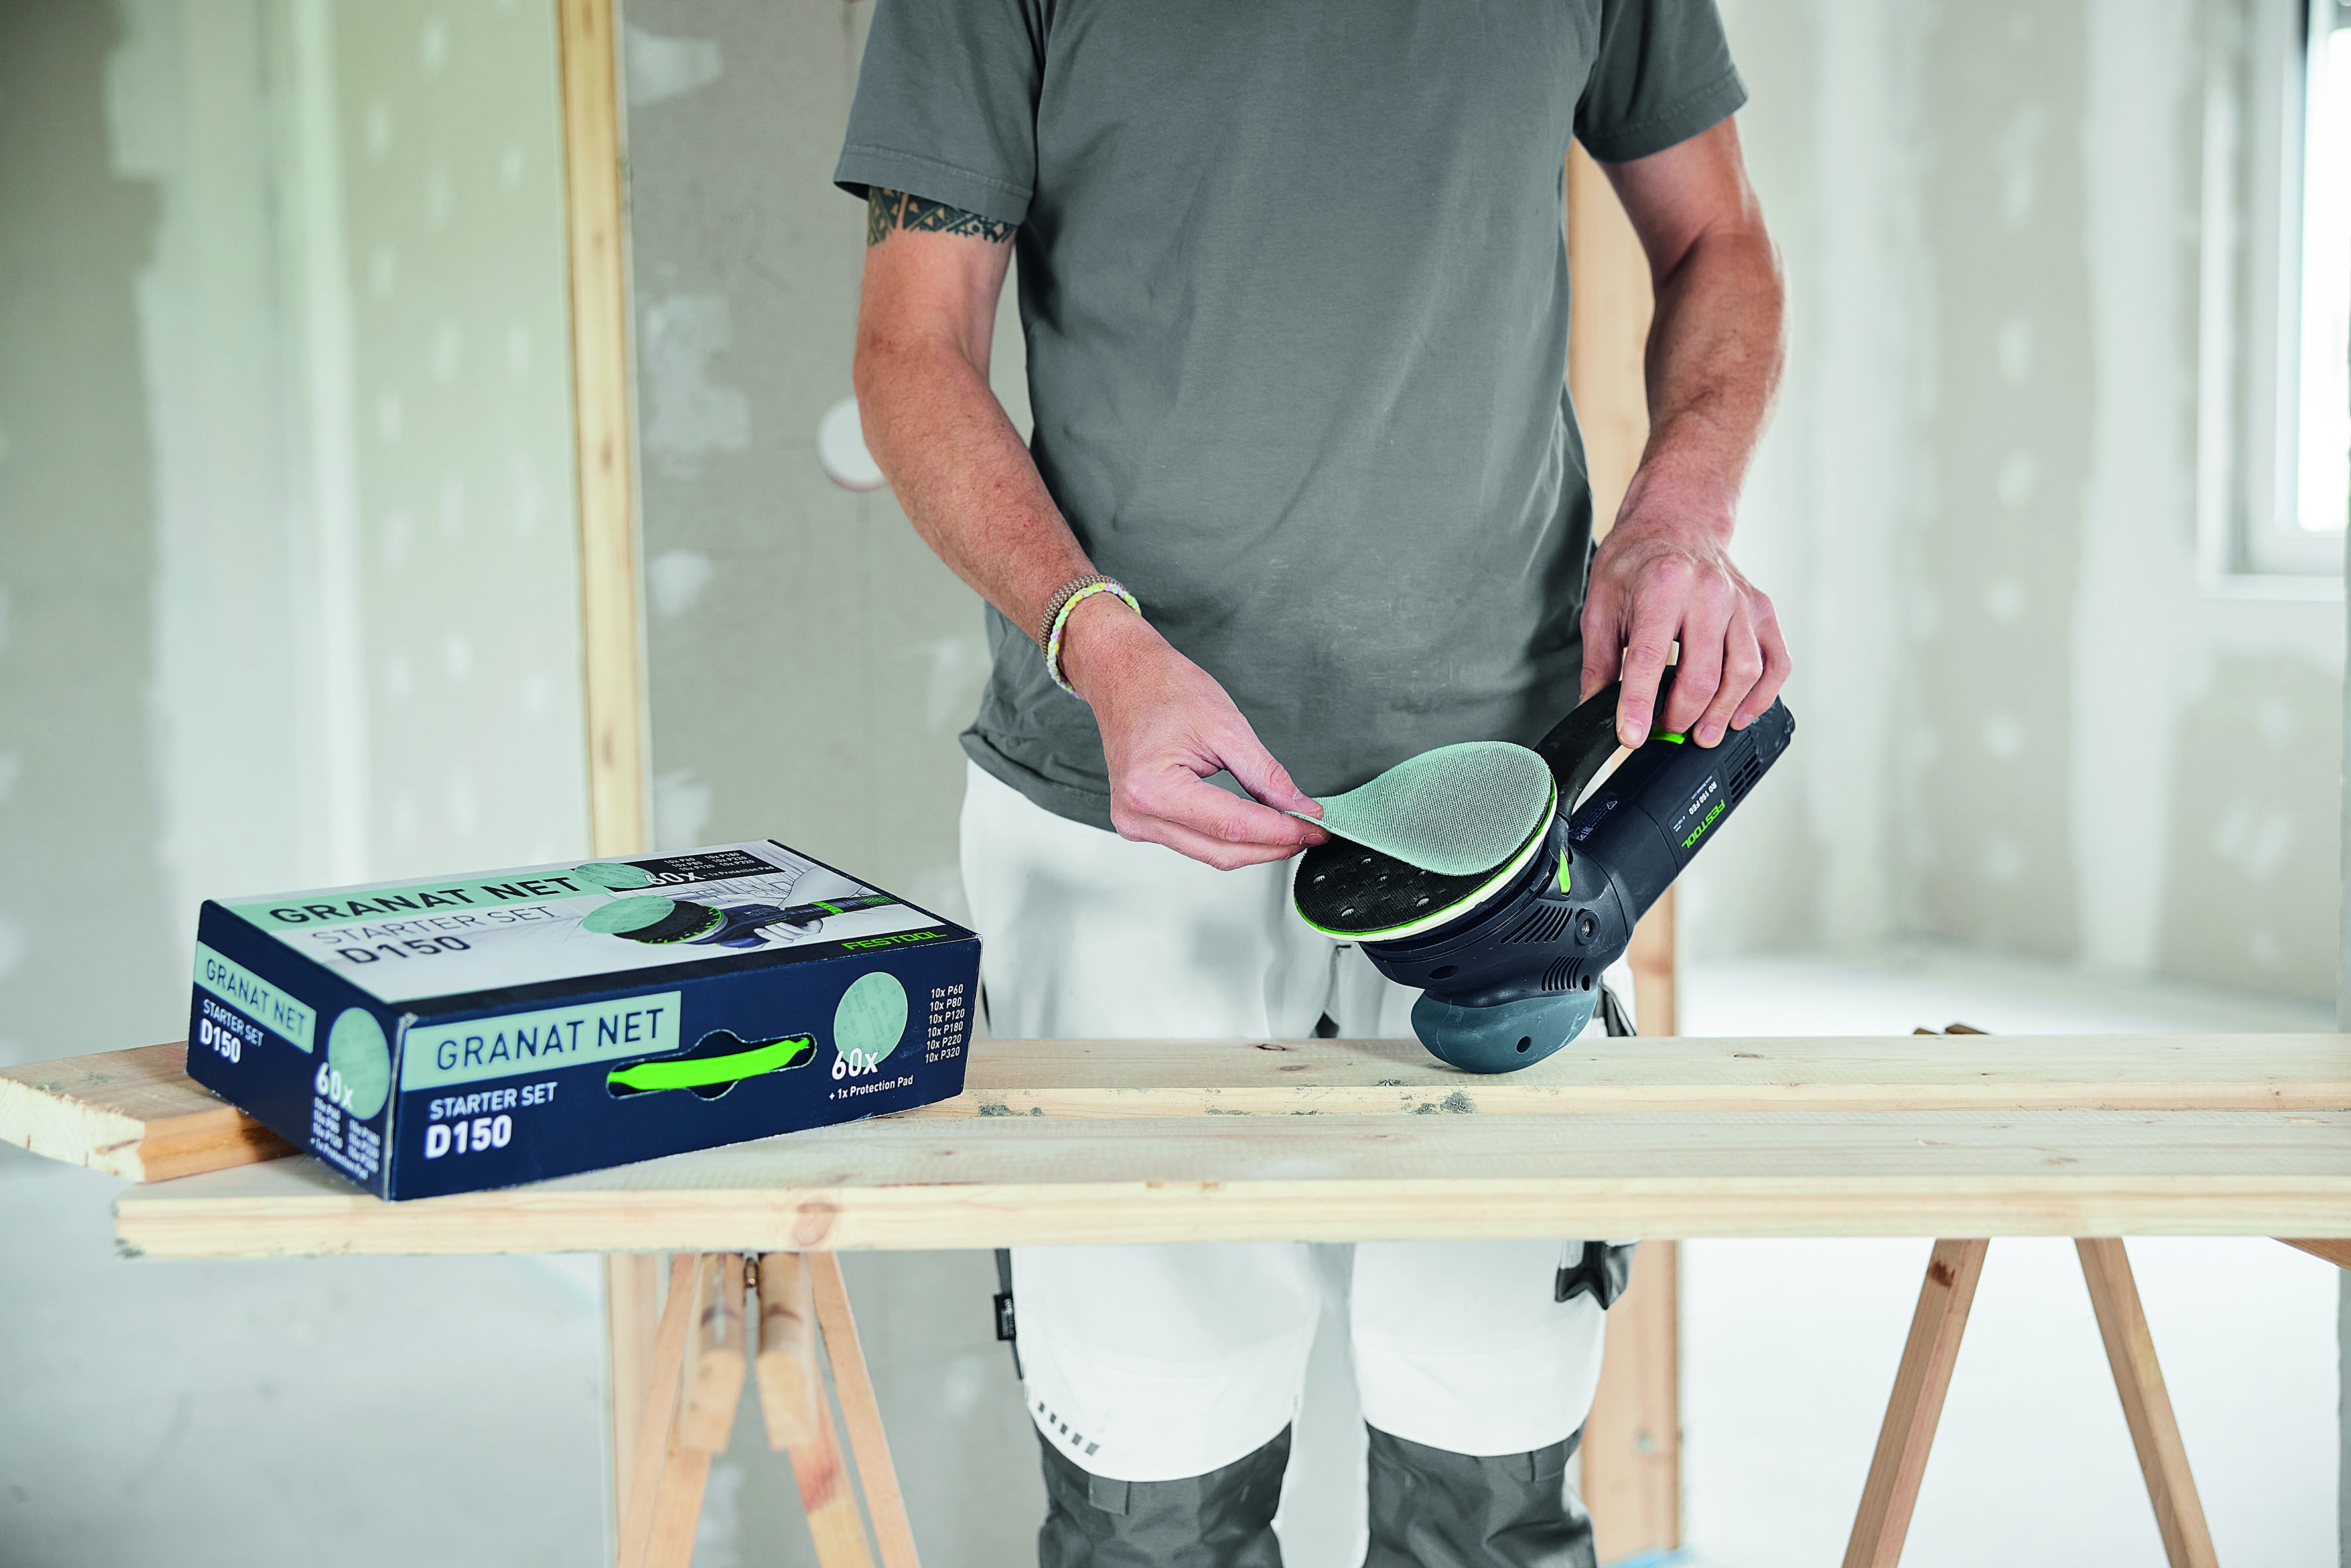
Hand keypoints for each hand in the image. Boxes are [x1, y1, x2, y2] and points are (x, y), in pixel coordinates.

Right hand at [1059, 595, 1327, 869]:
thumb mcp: (1226, 725)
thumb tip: (1299, 808)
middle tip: (1310, 831)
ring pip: (1211, 854)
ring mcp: (1135, 823)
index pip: (1234, 827)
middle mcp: (1138, 814)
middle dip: (1273, 846)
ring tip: (1289, 827)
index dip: (1282, 831)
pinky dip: (1228, 838)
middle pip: (1223, 851)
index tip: (1315, 828)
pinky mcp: (1139, 823)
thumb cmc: (1162, 688)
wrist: (1123, 675)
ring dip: (1254, 846)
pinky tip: (1254, 826)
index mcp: (1154, 789)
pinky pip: (1194, 843)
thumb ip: (1267, 775)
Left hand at [1581, 506, 1790, 749]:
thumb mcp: (1601, 604)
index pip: (1651, 658)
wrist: (1676, 522)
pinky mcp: (1762, 612)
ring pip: (1744, 673)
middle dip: (1681, 717)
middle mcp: (1709, 593)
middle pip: (1703, 675)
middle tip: (1664, 732)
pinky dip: (1762, 697)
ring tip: (1701, 735)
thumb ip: (1598, 661)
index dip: (1640, 704)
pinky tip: (1739, 714)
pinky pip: (1776, 663)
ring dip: (1722, 713)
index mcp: (1662, 587)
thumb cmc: (1637, 563)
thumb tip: (1591, 711)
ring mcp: (1742, 602)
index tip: (1631, 738)